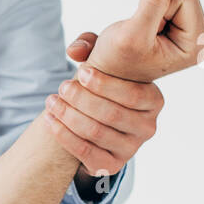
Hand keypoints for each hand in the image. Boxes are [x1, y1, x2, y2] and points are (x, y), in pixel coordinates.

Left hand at [44, 0, 203, 177]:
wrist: (93, 113)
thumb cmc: (103, 80)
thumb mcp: (105, 56)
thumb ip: (98, 40)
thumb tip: (83, 39)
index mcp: (154, 99)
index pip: (134, 94)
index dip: (106, 83)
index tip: (80, 70)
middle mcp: (148, 125)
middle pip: (112, 115)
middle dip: (82, 99)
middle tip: (60, 86)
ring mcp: (131, 147)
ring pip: (95, 132)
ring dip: (69, 115)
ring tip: (50, 99)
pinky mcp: (111, 164)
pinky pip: (86, 153)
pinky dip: (64, 135)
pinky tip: (49, 119)